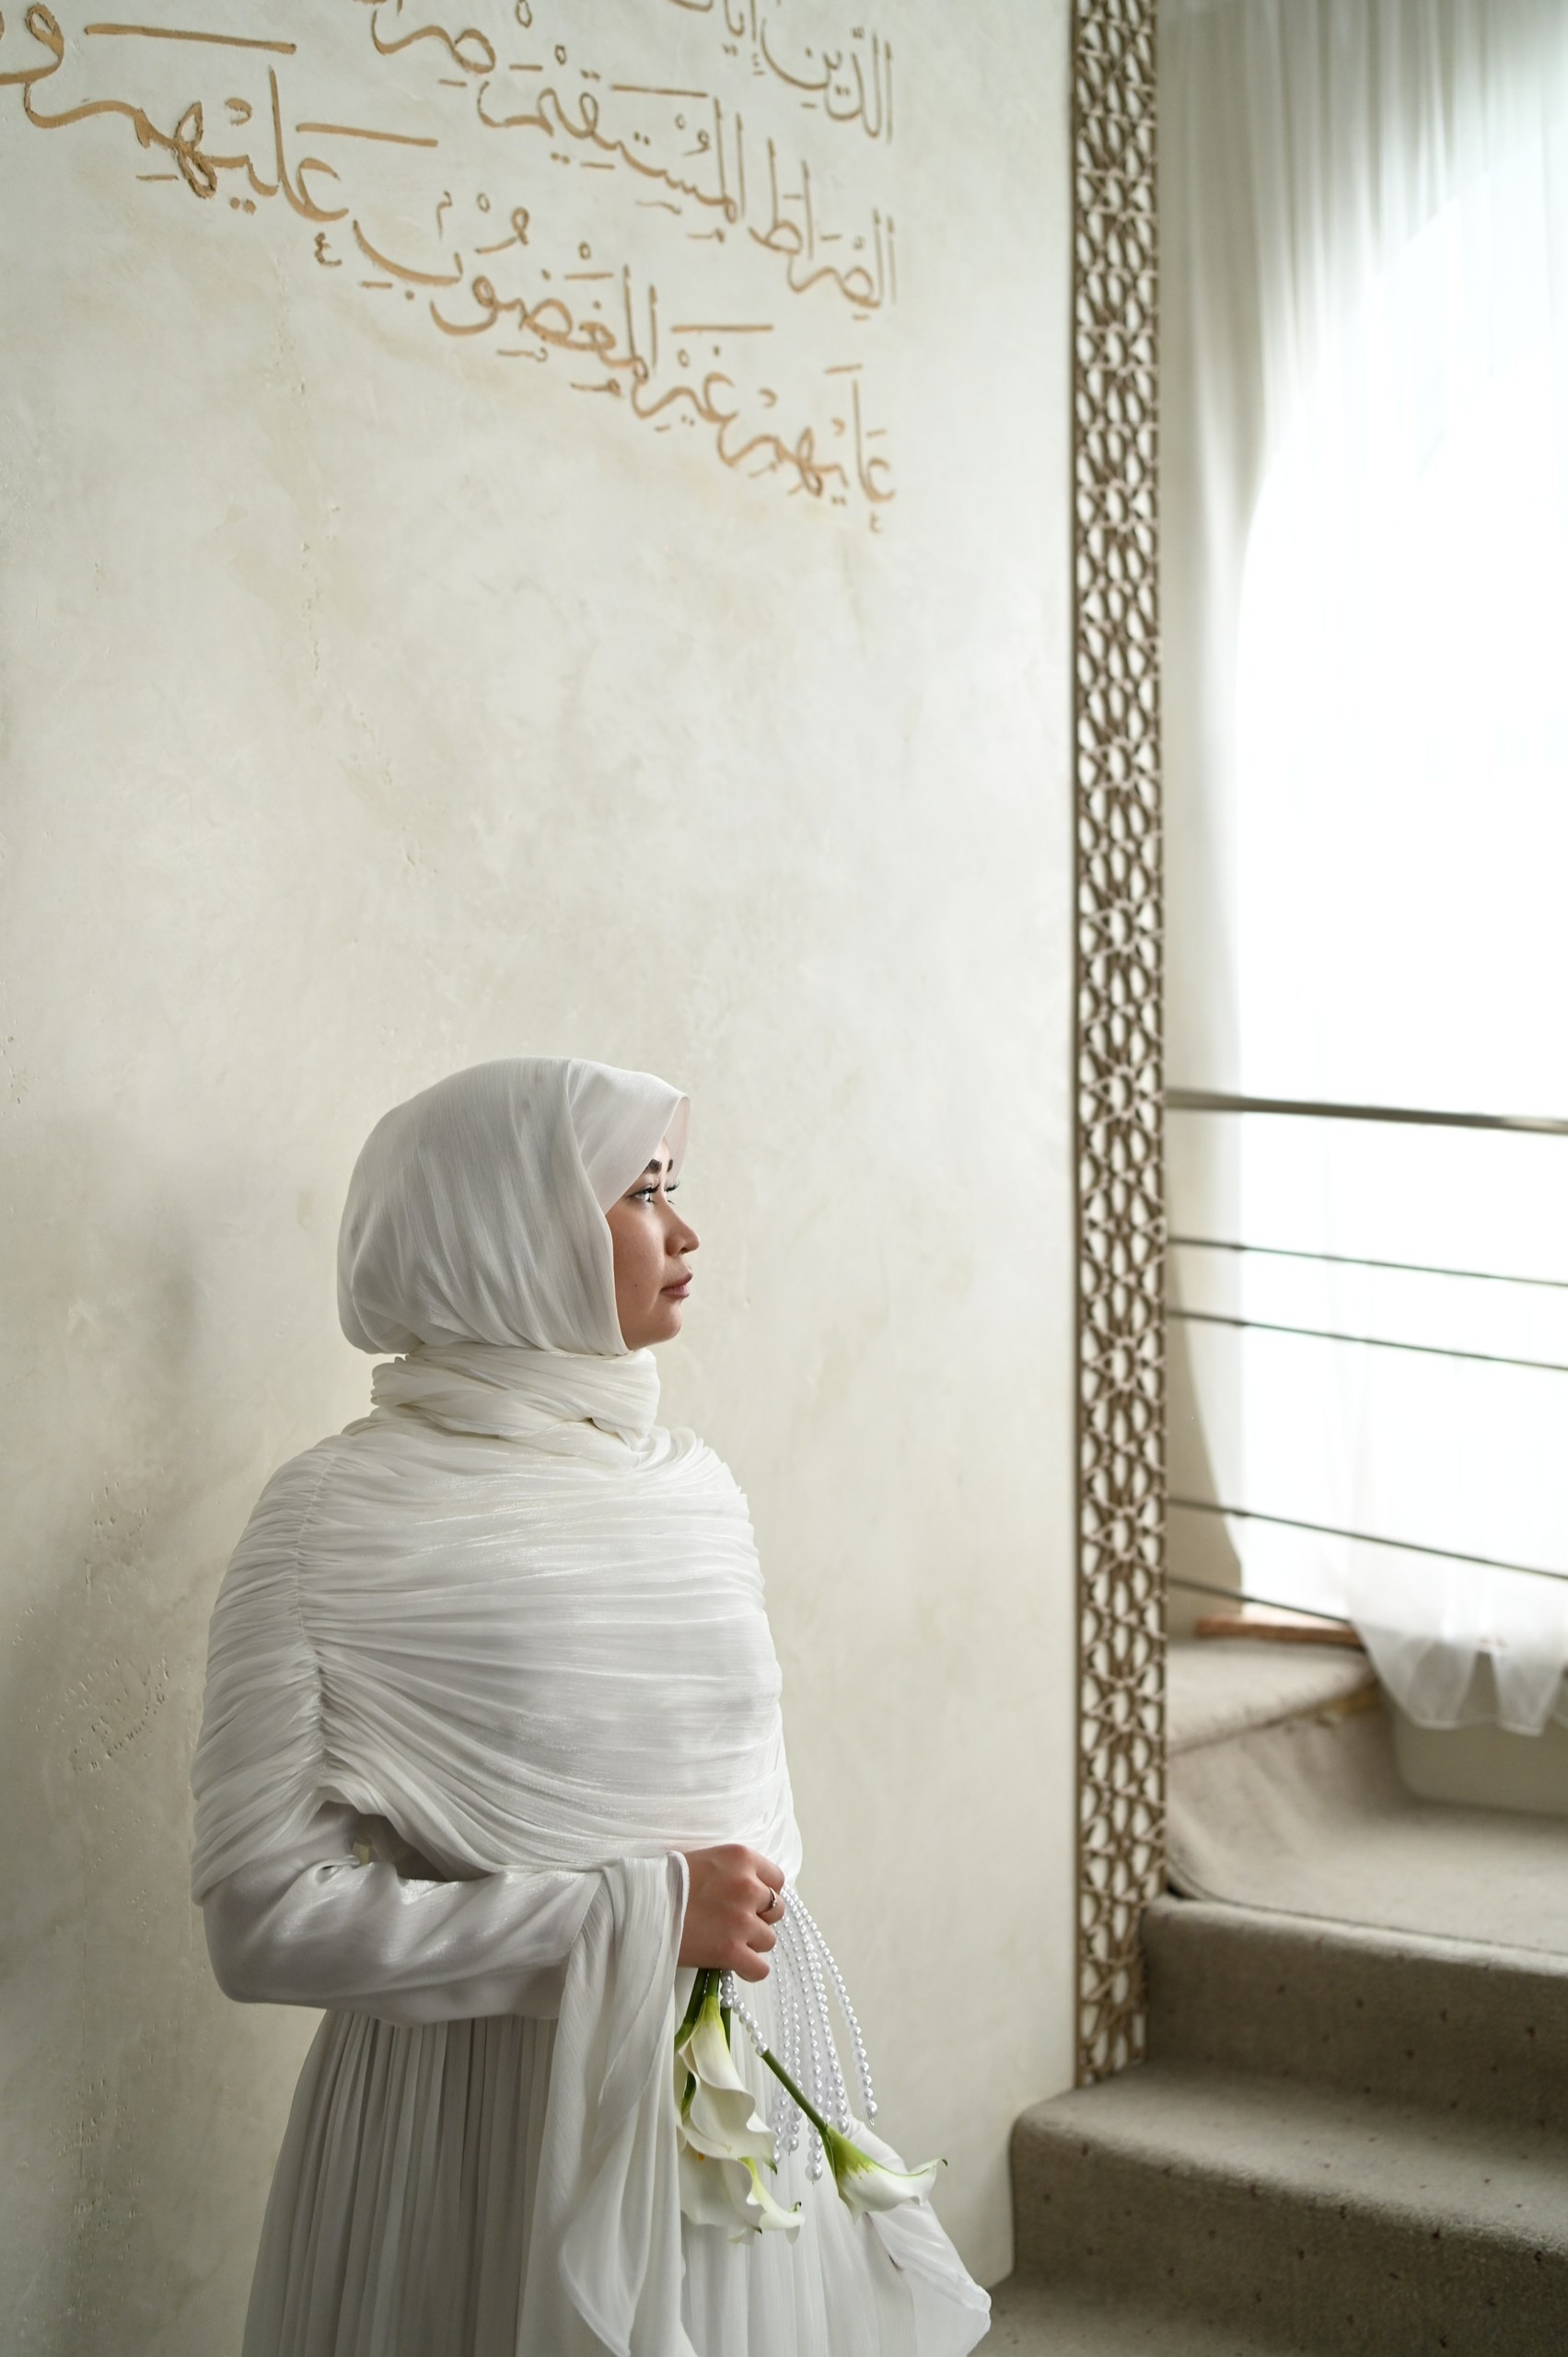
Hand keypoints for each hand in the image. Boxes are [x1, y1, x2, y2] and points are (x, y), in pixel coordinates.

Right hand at [678, 1843, 784, 1981]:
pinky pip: (760, 1968)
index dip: (764, 1893)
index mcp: (741, 1858)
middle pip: (776, 1910)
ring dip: (751, 1944)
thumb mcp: (705, 1860)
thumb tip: (754, 1888)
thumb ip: (734, 1872)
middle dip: (759, 1918)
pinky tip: (732, 1963)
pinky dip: (748, 1969)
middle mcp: (747, 1886)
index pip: (777, 1879)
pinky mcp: (731, 1951)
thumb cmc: (665, 1881)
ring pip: (768, 1940)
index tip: (748, 1901)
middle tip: (735, 1923)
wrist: (640, 1905)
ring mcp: (741, 1920)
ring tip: (726, 1942)